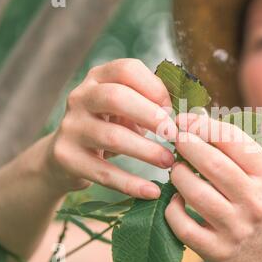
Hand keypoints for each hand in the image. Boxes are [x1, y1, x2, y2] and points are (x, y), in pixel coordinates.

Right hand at [42, 58, 177, 197]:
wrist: (66, 157)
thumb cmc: (110, 127)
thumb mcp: (128, 109)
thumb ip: (153, 104)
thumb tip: (194, 114)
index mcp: (98, 78)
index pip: (127, 70)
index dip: (155, 88)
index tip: (172, 110)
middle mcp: (80, 97)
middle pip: (116, 97)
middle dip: (151, 116)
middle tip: (175, 135)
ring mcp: (71, 127)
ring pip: (112, 136)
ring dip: (146, 151)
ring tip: (169, 162)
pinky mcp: (66, 157)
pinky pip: (102, 172)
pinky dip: (130, 183)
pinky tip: (151, 191)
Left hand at [165, 113, 261, 261]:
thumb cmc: (258, 200)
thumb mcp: (259, 172)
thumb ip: (232, 146)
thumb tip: (195, 117)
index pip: (233, 140)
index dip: (203, 125)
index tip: (184, 119)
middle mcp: (255, 201)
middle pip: (212, 164)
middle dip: (186, 144)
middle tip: (175, 137)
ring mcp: (236, 228)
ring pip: (194, 193)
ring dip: (177, 174)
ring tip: (177, 169)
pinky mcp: (218, 250)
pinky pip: (182, 225)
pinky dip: (172, 208)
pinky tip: (176, 200)